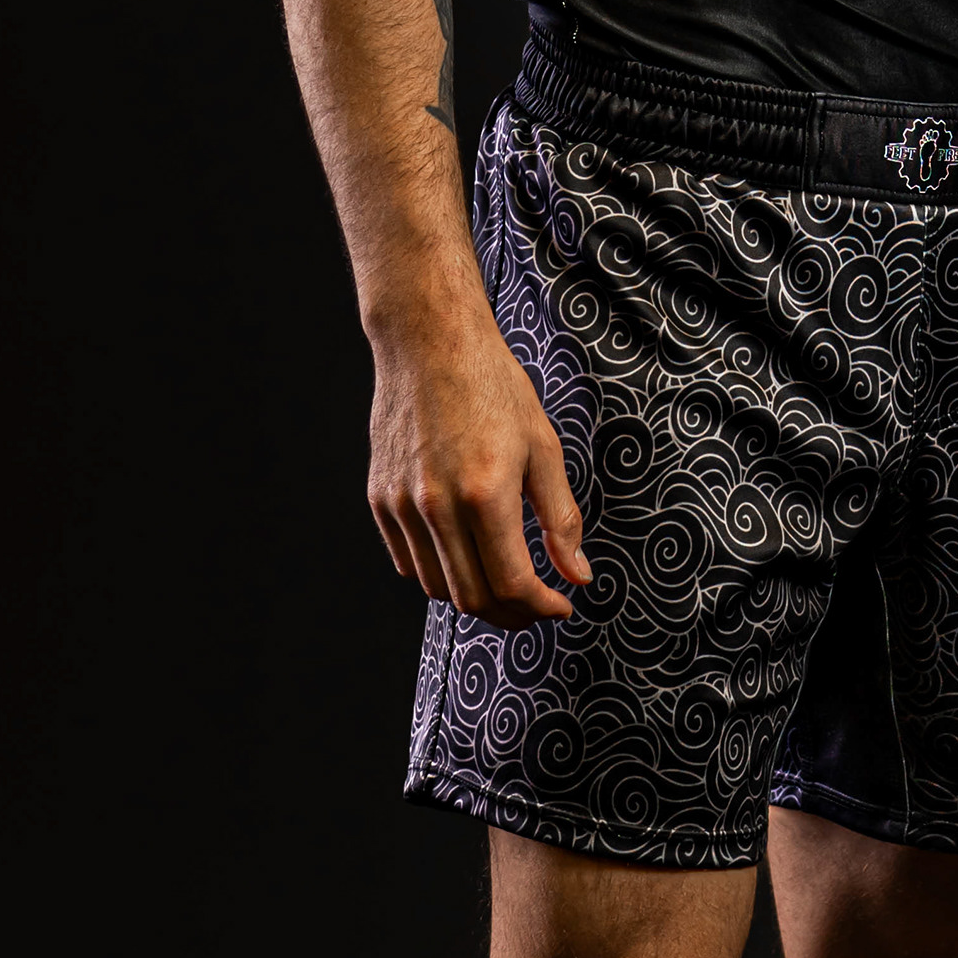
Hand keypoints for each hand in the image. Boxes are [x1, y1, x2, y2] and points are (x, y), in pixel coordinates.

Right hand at [367, 291, 588, 620]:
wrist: (429, 342)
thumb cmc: (491, 386)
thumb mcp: (542, 447)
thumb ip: (560, 518)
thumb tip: (578, 575)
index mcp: (485, 492)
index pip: (512, 583)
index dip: (542, 608)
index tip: (560, 607)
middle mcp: (437, 505)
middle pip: (472, 598)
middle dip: (511, 615)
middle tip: (536, 606)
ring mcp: (401, 504)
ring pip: (436, 588)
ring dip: (474, 598)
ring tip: (504, 585)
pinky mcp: (379, 498)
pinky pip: (408, 561)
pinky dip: (439, 573)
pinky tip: (466, 557)